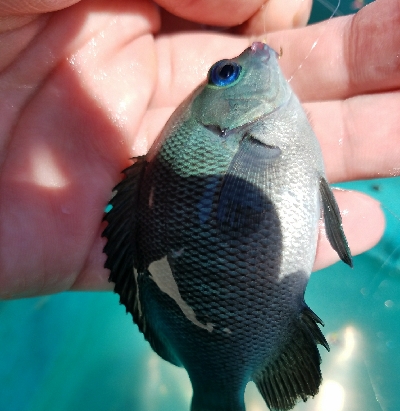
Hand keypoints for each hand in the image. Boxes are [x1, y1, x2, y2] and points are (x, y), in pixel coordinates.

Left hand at [0, 0, 392, 298]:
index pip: (255, 15)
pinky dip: (281, 246)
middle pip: (280, 90)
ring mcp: (142, 175)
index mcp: (141, 11)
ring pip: (261, 172)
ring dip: (347, 160)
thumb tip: (272, 8)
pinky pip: (210, 251)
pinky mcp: (117, 247)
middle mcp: (153, 94)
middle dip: (365, 76)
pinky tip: (353, 234)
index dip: (283, 10)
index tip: (291, 17)